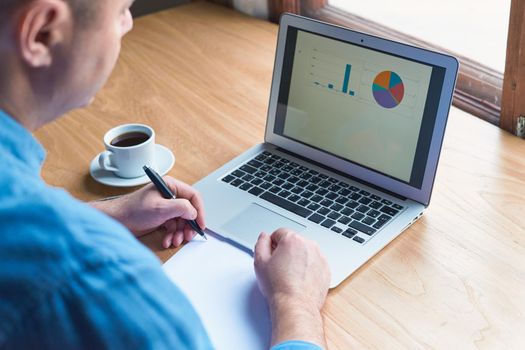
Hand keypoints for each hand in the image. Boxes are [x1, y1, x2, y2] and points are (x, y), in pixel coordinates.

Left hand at [91, 176, 204, 247]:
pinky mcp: (161, 217)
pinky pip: (173, 227)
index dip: (199, 211)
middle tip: (188, 236)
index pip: (193, 196)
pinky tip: (167, 240)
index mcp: (170, 186)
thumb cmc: (132, 210)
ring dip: (180, 232)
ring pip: (182, 221)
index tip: (200, 224)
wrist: (116, 221)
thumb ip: (181, 208)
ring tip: (175, 240)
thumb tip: (194, 212)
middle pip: (189, 210)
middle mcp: (169, 195)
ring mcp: (165, 207)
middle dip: (188, 225)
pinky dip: (172, 235)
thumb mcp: (160, 208)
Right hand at [254, 228, 329, 346]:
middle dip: (286, 251)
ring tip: (290, 275)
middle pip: (294, 242)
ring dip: (298, 259)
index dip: (273, 244)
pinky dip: (308, 268)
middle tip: (279, 267)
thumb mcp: (260, 262)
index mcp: (293, 240)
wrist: (296, 306)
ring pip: (305, 252)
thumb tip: (264, 237)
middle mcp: (309, 245)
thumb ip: (261, 243)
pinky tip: (300, 280)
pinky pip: (314, 263)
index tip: (271, 255)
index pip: (280, 233)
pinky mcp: (326, 269)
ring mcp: (320, 257)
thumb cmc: (278, 286)